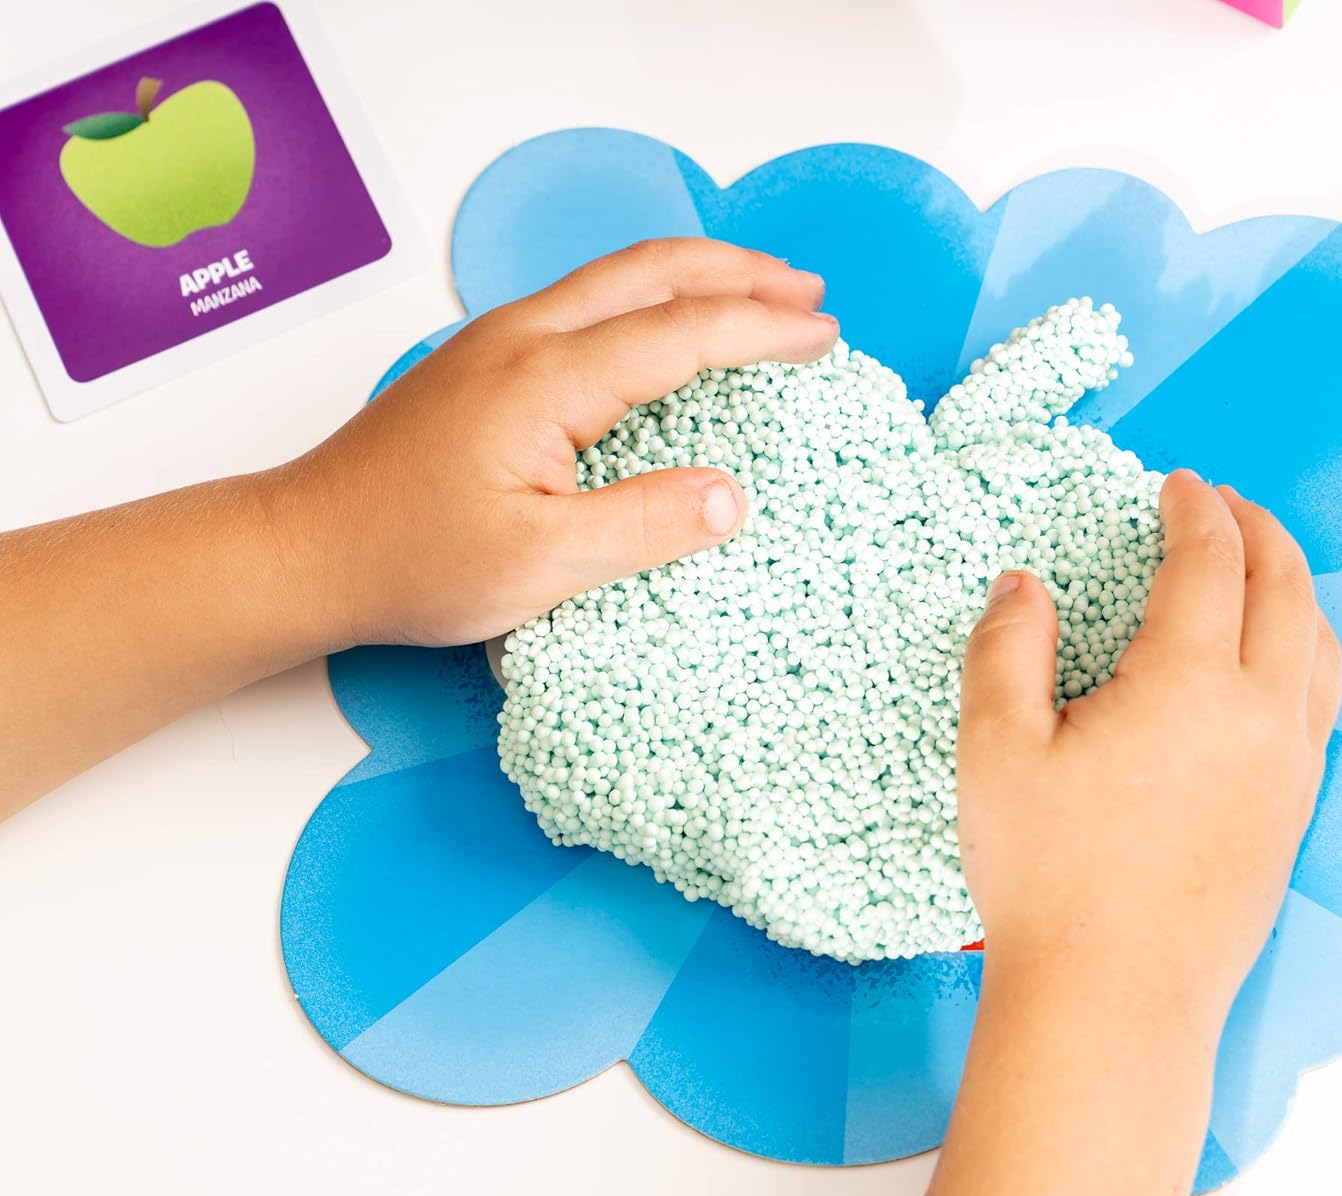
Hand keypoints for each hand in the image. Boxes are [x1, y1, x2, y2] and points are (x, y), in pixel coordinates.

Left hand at [270, 238, 837, 648]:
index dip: (760, 330)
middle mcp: (520, 338)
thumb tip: (730, 497)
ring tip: (757, 295)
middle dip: (739, 272)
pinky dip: (648, 301)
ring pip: (615, 278)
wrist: (307, 548)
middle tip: (807, 292)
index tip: (822, 336)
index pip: (679, 332)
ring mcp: (496, 342)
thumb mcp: (539, 566)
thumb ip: (643, 527)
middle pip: (650, 270)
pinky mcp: (483, 363)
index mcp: (543, 380)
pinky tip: (666, 331)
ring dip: (695, 277)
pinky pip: (585, 305)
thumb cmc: (410, 560)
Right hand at [957, 470, 1341, 1045]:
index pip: (1210, 562)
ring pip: (1319, 645)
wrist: (1113, 996)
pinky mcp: (1292, 815)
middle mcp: (1259, 715)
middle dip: (1259, 530)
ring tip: (1262, 571)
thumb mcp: (995, 752)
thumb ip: (1004, 650)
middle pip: (1285, 588)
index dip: (1195, 509)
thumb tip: (1021, 586)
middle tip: (1225, 505)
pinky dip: (1307, 653)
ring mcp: (1287, 768)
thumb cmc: (1047, 878)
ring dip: (1295, 589)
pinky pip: (1320, 705)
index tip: (1177, 484)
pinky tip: (1274, 667)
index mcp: (1186, 684)